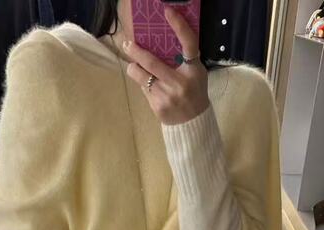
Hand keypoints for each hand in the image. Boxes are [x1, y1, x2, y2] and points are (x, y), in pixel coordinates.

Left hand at [123, 6, 208, 124]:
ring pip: (141, 76)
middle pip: (152, 62)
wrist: (193, 123)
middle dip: (136, 51)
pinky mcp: (157, 106)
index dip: (179, 26)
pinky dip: (143, 84)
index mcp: (193, 70)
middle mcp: (180, 82)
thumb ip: (184, 60)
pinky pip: (144, 89)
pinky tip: (148, 86)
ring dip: (134, 68)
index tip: (168, 11)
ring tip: (132, 66)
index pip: (188, 43)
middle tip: (127, 44)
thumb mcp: (196, 74)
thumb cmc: (194, 92)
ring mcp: (167, 96)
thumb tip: (161, 42)